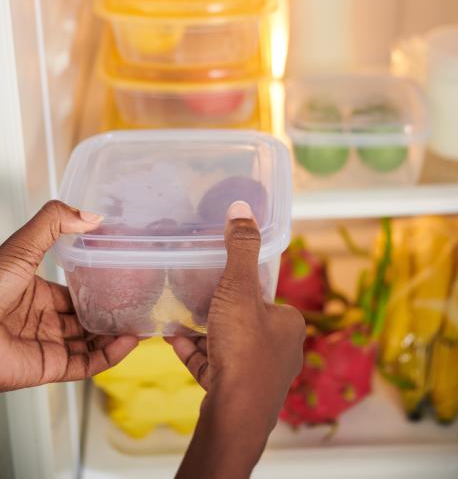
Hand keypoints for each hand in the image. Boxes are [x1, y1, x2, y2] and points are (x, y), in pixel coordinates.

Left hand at [0, 200, 137, 391]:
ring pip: (90, 343)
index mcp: (33, 293)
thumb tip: (92, 216)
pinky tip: (128, 341)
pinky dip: (110, 355)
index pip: (72, 293)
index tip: (120, 281)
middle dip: (110, 314)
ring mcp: (45, 345)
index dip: (96, 289)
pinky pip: (86, 364)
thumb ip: (54, 223)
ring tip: (140, 324)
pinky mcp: (48, 367)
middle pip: (84, 319)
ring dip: (116, 335)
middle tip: (137, 305)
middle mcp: (40, 320)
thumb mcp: (22, 246)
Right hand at [167, 201, 305, 478]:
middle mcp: (282, 350)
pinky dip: (197, 354)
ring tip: (178, 318)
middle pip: (245, 321)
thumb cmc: (244, 347)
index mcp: (289, 324)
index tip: (219, 279)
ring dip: (204, 333)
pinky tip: (174, 342)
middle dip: (219, 311)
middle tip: (195, 297)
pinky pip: (215, 367)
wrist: (235, 412)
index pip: (264, 296)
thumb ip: (240, 249)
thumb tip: (242, 207)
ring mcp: (261, 375)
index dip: (240, 286)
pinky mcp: (240, 394)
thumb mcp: (239, 289)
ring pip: (229, 345)